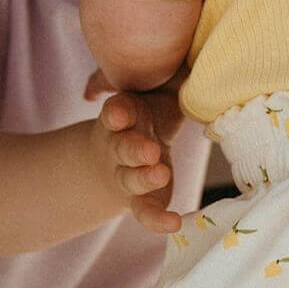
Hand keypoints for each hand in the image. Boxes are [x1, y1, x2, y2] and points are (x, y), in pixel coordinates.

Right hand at [89, 71, 187, 234]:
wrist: (127, 147)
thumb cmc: (146, 108)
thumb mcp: (147, 86)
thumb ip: (147, 71)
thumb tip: (129, 63)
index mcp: (123, 114)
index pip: (115, 112)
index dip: (117, 113)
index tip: (119, 114)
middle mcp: (121, 144)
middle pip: (122, 147)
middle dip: (133, 149)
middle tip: (149, 150)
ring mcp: (129, 173)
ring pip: (131, 179)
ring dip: (143, 178)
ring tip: (160, 174)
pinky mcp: (143, 196)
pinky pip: (145, 211)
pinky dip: (156, 220)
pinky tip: (174, 223)